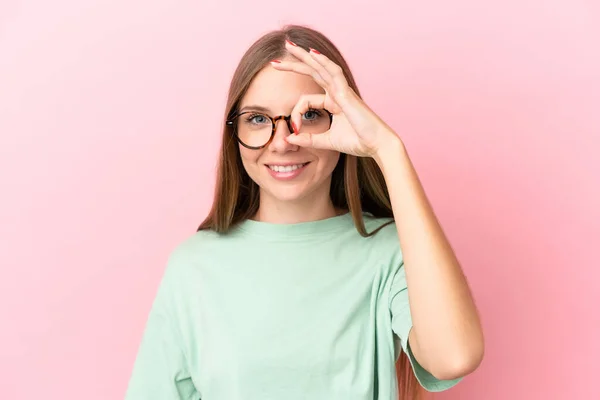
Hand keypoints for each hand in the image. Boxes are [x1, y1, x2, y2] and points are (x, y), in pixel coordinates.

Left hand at [270, 41, 400, 157]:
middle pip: (312, 72)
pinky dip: (323, 62)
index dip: (295, 114)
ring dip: (304, 56)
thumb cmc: (358, 142)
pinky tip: (312, 53)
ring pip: (320, 67)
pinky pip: (334, 73)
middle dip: (294, 63)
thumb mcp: (327, 142)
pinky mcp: (347, 93)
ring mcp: (342, 90)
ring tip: (289, 46)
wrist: (377, 145)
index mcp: (333, 102)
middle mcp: (337, 92)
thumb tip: (289, 139)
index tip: (295, 130)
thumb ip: (309, 139)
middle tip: (275, 60)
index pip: (305, 100)